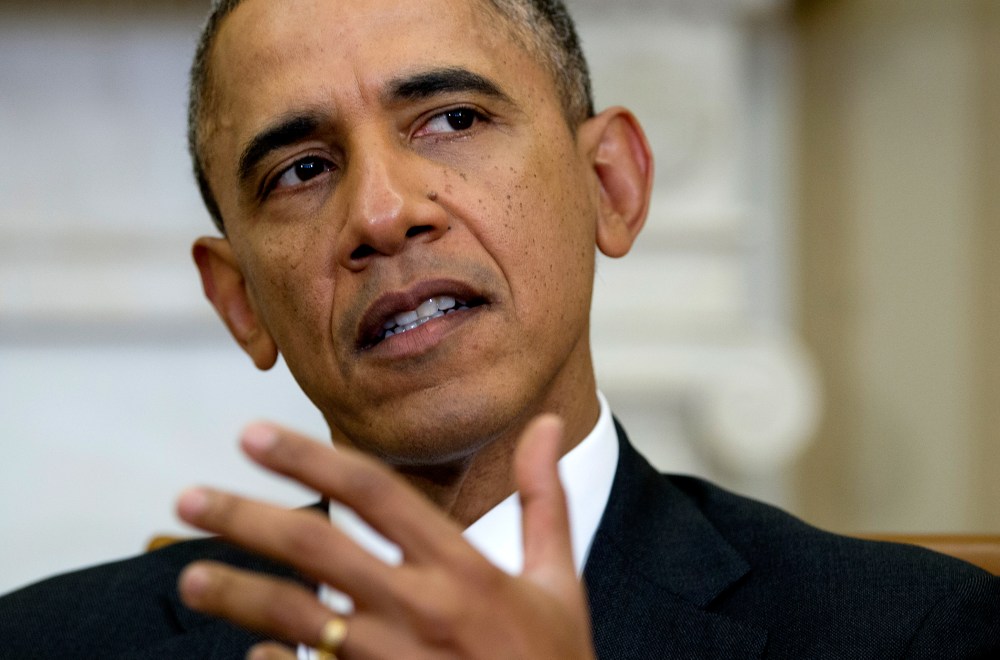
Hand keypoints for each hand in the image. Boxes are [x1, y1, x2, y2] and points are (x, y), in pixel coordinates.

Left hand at [175, 415, 595, 658]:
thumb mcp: (558, 580)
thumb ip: (543, 498)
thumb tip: (549, 423)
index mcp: (463, 569)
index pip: (374, 492)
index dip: (309, 457)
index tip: (253, 435)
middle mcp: (420, 610)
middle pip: (317, 547)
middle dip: (246, 517)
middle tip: (188, 499)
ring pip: (296, 618)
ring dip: (237, 594)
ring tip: (191, 578)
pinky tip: (249, 654)